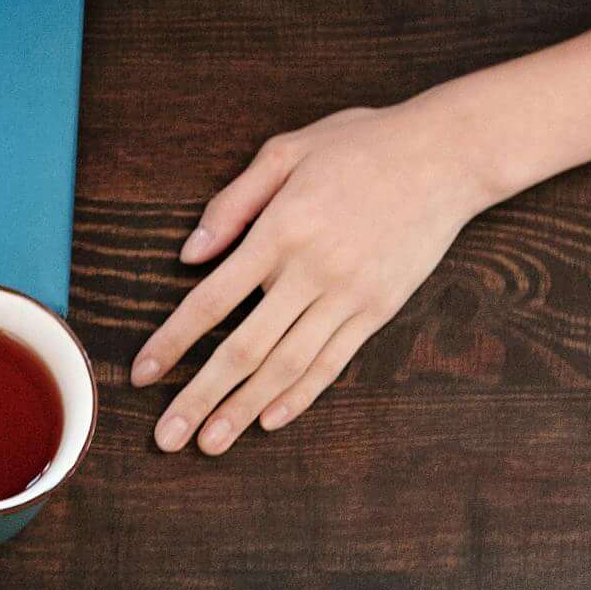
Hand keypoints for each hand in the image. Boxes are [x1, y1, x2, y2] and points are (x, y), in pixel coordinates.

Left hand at [132, 97, 493, 451]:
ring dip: (244, 409)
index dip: (172, 343)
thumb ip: (233, 203)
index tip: (142, 375)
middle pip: (244, 348)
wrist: (448, 155)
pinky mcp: (380, 308)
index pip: (211, 301)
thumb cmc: (361, 145)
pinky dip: (300, 394)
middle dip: (200, 397)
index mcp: (280, 231)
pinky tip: (270, 419)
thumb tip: (188, 255)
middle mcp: (312, 271)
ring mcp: (350, 295)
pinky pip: (333, 361)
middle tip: (166, 437)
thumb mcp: (286, 151)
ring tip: (210, 444)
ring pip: (287, 365)